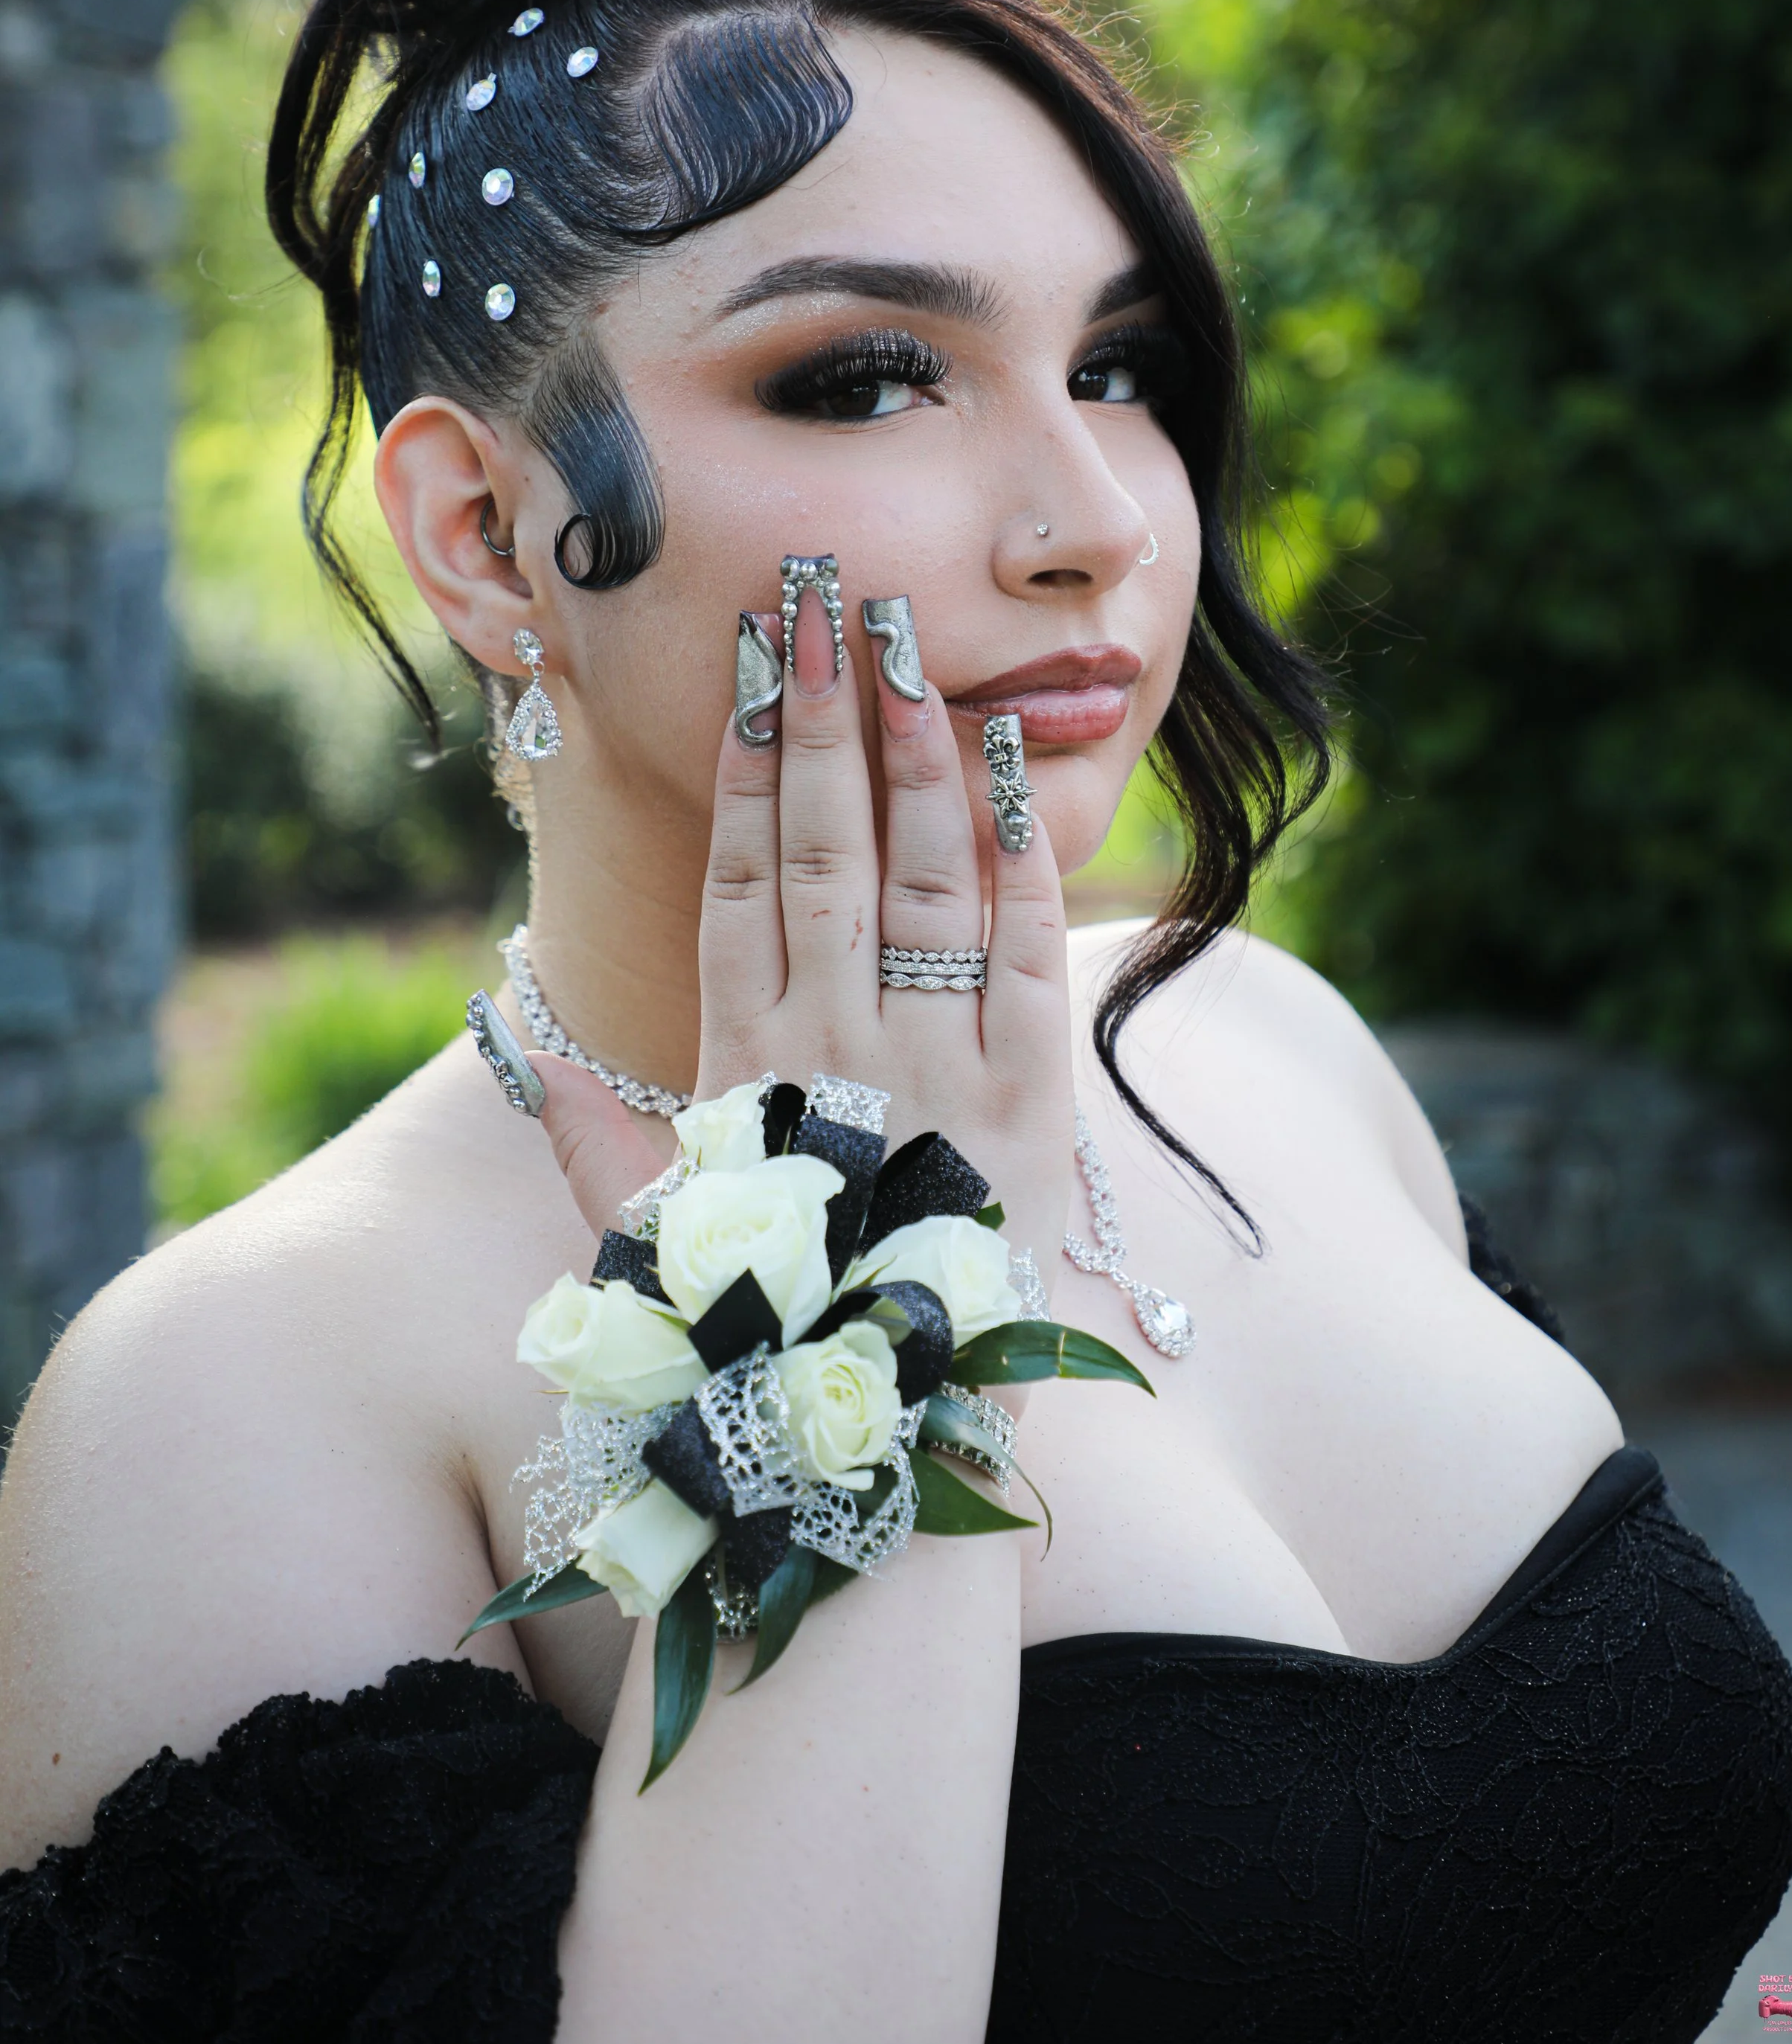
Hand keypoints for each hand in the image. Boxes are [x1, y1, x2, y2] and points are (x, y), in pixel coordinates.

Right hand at [532, 565, 1076, 1269]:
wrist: (902, 1440)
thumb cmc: (770, 1331)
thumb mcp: (652, 1240)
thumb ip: (582, 1128)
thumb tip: (505, 1021)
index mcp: (743, 1068)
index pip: (739, 883)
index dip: (743, 771)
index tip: (745, 673)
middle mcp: (836, 1045)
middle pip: (824, 847)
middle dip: (819, 716)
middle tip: (816, 603)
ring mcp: (939, 1063)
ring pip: (922, 873)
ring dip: (914, 749)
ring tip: (903, 646)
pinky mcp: (1034, 1096)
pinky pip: (1030, 944)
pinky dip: (1022, 848)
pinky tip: (1009, 759)